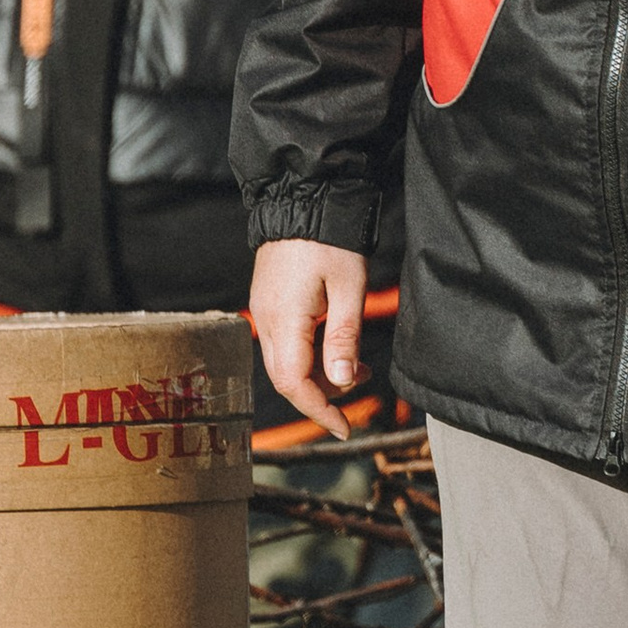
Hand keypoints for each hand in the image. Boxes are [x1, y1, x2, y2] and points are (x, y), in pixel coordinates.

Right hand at [250, 238, 369, 440]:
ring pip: (287, 362)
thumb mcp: (349, 289)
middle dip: (323, 394)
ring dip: (320, 373)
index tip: (344, 428)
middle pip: (287, 377)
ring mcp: (265, 311)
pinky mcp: (270, 302)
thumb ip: (344, 339)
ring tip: (359, 367)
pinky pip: (286, 343)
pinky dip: (311, 354)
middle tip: (361, 386)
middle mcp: (267, 320)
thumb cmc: (331, 240)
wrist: (305, 199)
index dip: (318, 412)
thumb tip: (342, 384)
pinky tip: (337, 347)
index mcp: (284, 320)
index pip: (293, 383)